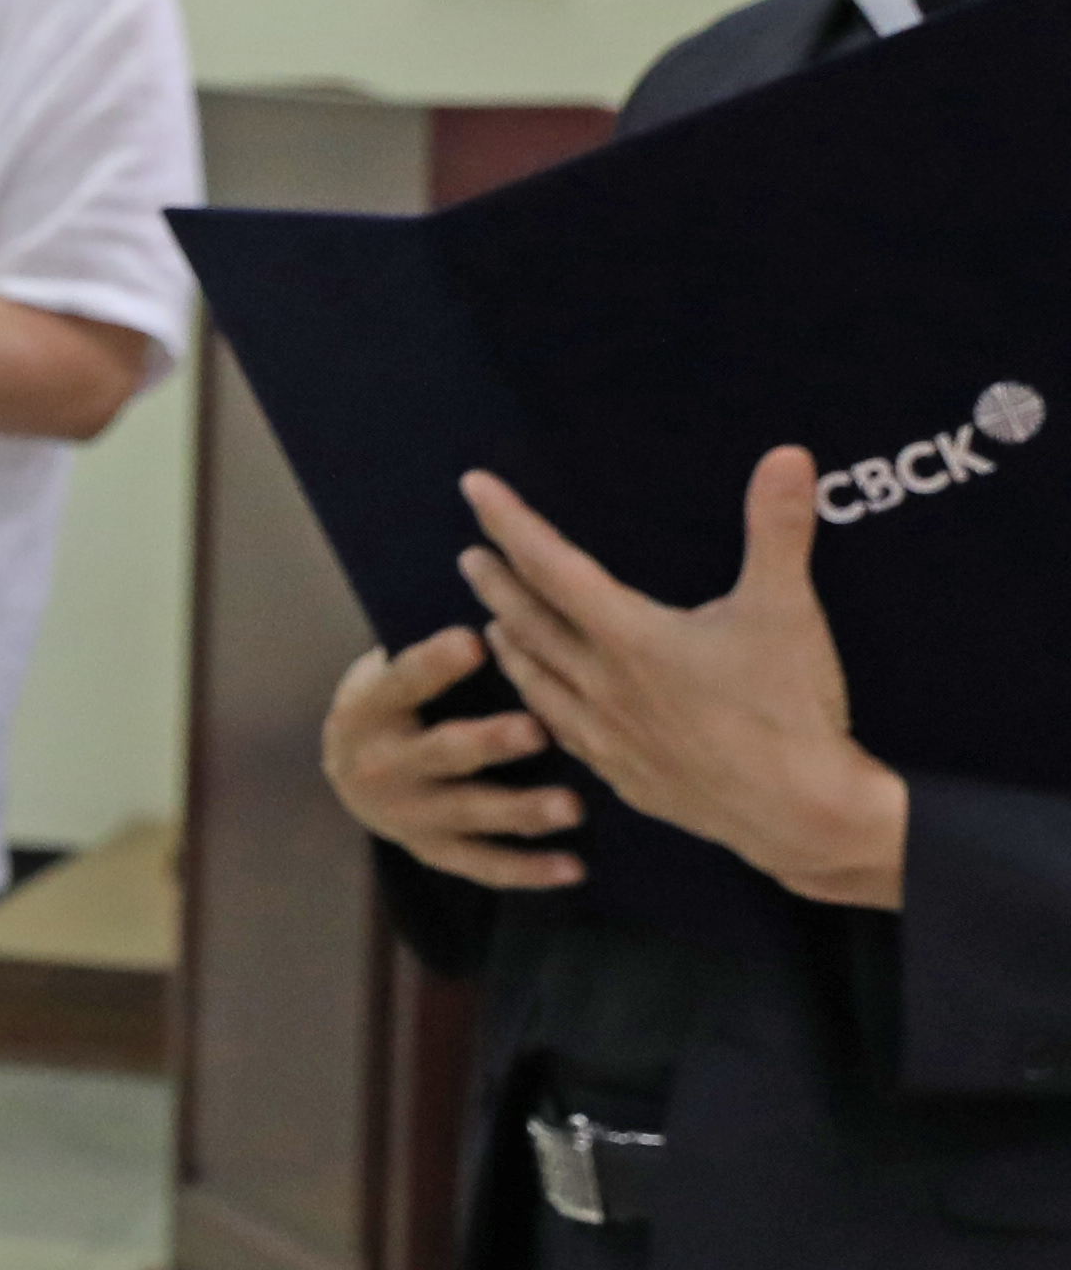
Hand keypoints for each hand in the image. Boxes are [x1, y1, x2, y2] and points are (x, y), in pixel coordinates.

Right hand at [322, 626, 585, 891]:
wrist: (354, 770)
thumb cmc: (402, 702)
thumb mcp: (396, 671)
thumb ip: (440, 652)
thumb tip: (507, 601)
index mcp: (369, 709)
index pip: (400, 682)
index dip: (433, 665)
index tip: (474, 640)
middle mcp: (378, 767)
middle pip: (439, 753)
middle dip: (487, 743)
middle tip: (536, 731)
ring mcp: (404, 816)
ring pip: (467, 814)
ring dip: (520, 810)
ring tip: (571, 808)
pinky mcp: (431, 851)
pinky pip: (483, 865)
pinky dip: (528, 869)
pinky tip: (574, 867)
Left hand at [459, 453, 909, 908]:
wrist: (800, 814)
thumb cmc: (790, 709)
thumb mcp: (787, 609)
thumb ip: (779, 529)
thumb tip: (788, 455)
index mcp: (630, 638)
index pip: (551, 566)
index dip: (510, 523)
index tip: (474, 488)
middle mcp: (602, 685)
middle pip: (529, 623)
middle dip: (496, 584)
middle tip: (470, 558)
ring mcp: (606, 736)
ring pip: (536, 682)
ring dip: (510, 647)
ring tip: (490, 625)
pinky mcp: (622, 775)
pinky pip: (562, 731)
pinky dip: (539, 705)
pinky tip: (541, 706)